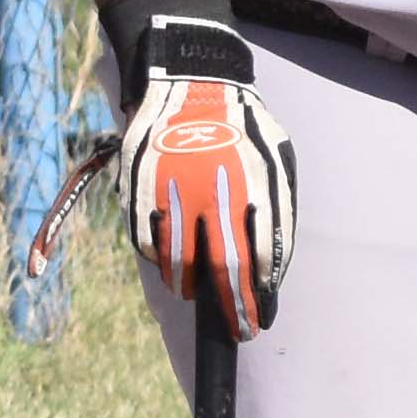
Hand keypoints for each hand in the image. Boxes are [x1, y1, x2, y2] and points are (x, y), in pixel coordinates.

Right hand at [117, 28, 296, 335]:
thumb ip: (275, 215)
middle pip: (224, 267)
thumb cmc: (243, 131)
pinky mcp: (140, 194)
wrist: (189, 87)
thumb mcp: (276, 164)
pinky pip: (149, 245)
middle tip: (238, 330)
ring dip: (192, 287)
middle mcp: (213, 194)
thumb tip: (271, 271)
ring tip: (201, 293)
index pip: (261, 257)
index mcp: (255, 186)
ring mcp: (173, 195)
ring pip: (180, 263)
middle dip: (232, 306)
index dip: (258, 296)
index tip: (259, 318)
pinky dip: (163, 262)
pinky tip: (175, 262)